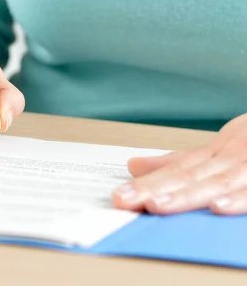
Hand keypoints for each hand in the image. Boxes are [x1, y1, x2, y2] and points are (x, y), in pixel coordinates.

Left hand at [113, 113, 246, 214]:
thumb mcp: (220, 147)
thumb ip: (180, 160)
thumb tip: (134, 166)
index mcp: (216, 152)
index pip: (176, 170)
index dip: (147, 184)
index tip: (119, 196)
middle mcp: (232, 156)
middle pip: (189, 176)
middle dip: (155, 191)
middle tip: (124, 200)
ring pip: (217, 182)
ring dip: (187, 195)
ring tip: (157, 206)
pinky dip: (240, 198)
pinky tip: (219, 207)